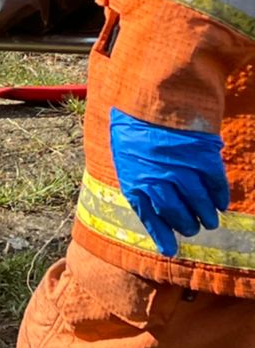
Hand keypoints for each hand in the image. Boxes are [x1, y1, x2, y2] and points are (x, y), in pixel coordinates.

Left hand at [110, 108, 229, 256]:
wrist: (151, 97)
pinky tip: (220, 204)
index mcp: (135, 180)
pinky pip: (215, 186)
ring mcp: (183, 170)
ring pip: (199, 204)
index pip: (149, 217)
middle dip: (186, 225)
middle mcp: (159, 180)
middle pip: (177, 214)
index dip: (161, 234)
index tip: (170, 250)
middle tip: (193, 228)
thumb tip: (148, 205)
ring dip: (206, 216)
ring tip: (209, 221)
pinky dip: (219, 198)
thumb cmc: (135, 127)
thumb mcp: (126, 155)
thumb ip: (138, 179)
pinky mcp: (203, 160)